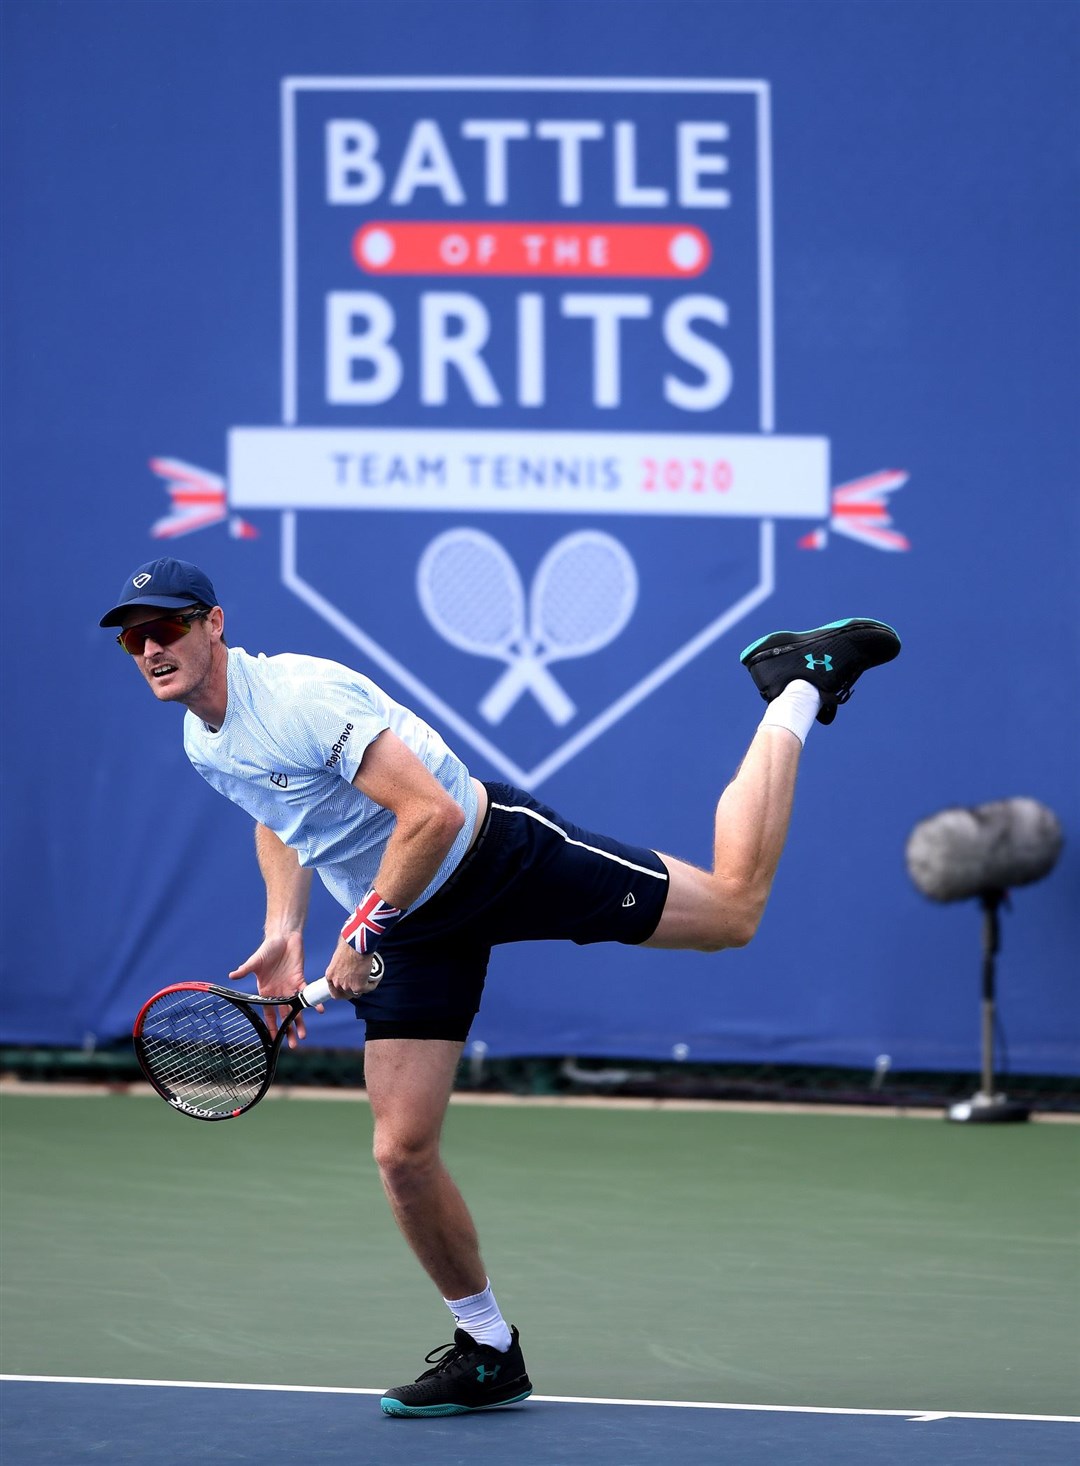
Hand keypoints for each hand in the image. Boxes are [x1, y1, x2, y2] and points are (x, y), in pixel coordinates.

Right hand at [229, 931, 312, 1047]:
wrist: (283, 937)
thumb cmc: (267, 949)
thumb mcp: (255, 961)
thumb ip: (245, 969)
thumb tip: (232, 975)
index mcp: (266, 991)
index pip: (269, 1013)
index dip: (271, 1026)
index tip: (272, 1039)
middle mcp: (278, 992)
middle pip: (284, 1015)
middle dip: (287, 1030)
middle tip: (292, 1044)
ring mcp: (290, 987)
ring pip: (296, 1008)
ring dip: (300, 1021)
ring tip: (303, 1035)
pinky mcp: (300, 979)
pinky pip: (306, 993)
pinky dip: (312, 1002)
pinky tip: (318, 1011)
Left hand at [324, 941, 378, 1000]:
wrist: (356, 945)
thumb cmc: (348, 945)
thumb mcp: (338, 956)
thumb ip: (340, 965)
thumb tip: (346, 962)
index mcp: (330, 975)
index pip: (334, 991)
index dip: (342, 991)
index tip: (347, 988)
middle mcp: (337, 983)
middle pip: (346, 994)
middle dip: (353, 989)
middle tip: (360, 983)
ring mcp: (348, 986)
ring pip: (357, 993)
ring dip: (364, 987)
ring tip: (369, 980)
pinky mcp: (359, 986)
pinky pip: (368, 988)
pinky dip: (373, 984)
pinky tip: (376, 979)